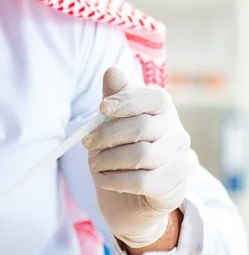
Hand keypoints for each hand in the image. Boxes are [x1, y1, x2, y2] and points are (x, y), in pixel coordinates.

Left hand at [82, 67, 191, 248]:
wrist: (129, 195)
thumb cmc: (120, 148)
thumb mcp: (112, 121)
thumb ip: (114, 96)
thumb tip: (112, 71)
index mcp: (163, 111)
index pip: (154, 99)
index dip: (126, 102)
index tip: (102, 109)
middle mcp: (177, 133)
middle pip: (143, 127)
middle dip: (107, 134)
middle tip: (86, 142)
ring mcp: (179, 161)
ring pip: (141, 155)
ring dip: (108, 159)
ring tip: (93, 162)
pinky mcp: (173, 188)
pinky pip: (142, 181)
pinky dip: (114, 179)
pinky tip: (103, 178)